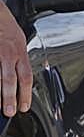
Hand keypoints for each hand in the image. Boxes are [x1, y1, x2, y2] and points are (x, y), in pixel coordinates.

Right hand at [0, 1, 32, 115]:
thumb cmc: (4, 25)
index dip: (26, 94)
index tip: (24, 106)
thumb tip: (20, 78)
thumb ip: (19, 58)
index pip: (26, 76)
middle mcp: (7, 52)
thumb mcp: (18, 40)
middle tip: (10, 111)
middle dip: (10, 98)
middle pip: (10, 79)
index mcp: (19, 51)